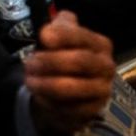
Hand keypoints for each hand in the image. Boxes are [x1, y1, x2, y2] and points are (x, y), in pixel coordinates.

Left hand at [25, 10, 115, 135]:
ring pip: (72, 87)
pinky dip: (50, 102)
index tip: (43, 37)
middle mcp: (107, 66)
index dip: (62, 36)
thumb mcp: (61, 35)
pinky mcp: (93, 109)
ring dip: (46, 84)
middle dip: (49, 62)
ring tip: (30, 81)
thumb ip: (57, 26)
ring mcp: (103, 89)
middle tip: (29, 63)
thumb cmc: (63, 57)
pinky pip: (69, 107)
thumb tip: (50, 27)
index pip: (83, 37)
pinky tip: (41, 96)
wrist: (70, 90)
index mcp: (101, 44)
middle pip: (79, 61)